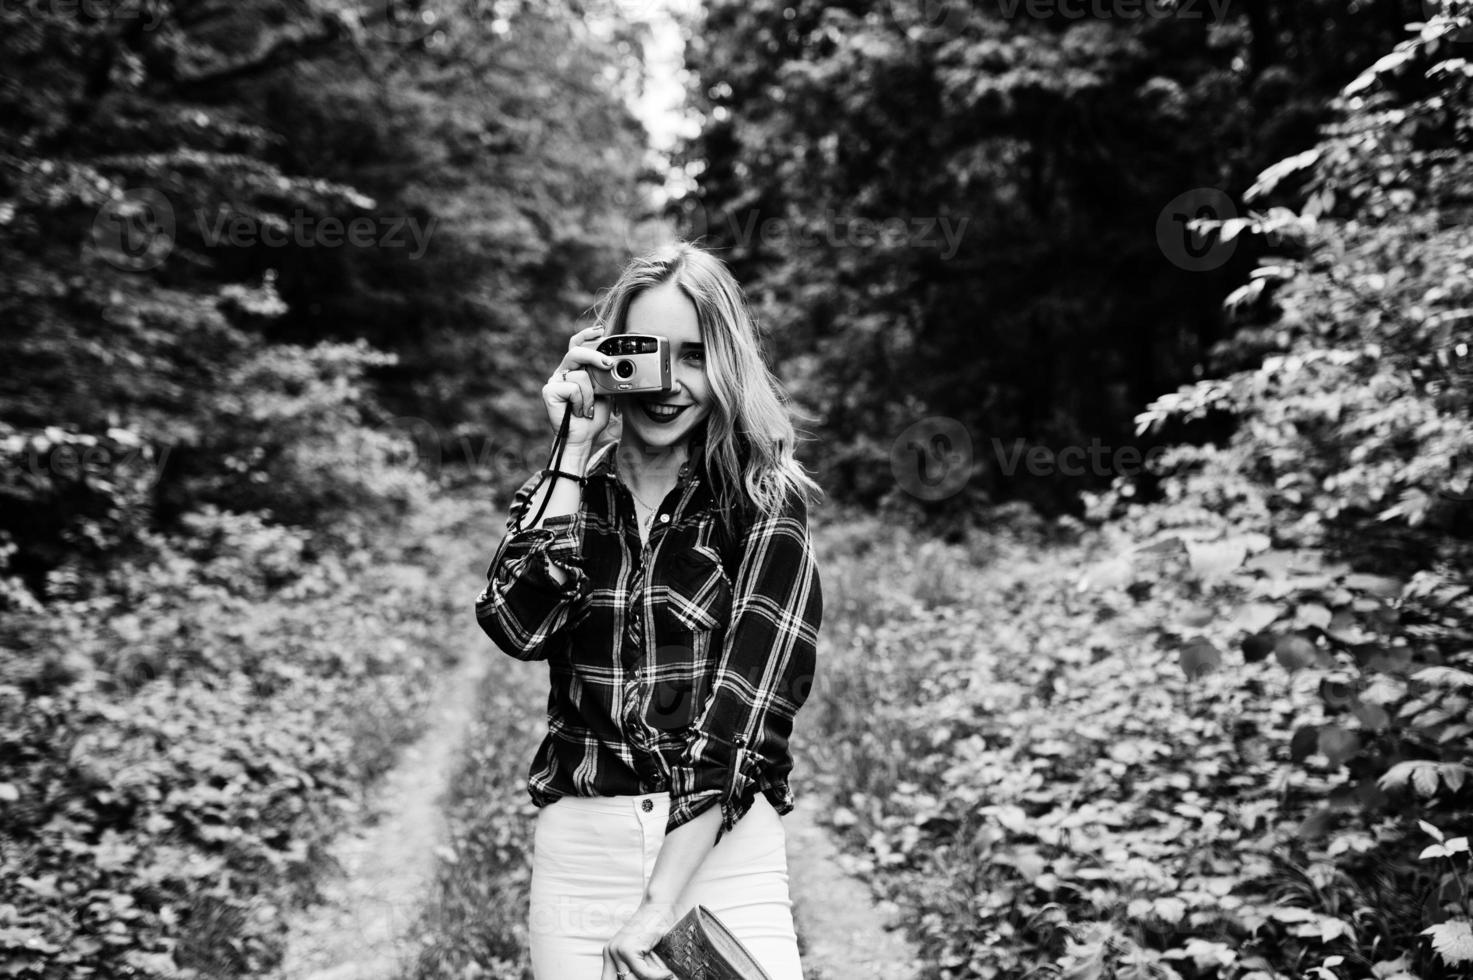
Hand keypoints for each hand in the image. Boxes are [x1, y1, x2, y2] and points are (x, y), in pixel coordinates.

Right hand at [544, 323, 616, 446]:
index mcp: (575, 368)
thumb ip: (606, 375)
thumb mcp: (605, 391)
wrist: (583, 437)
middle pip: (576, 351)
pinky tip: (578, 411)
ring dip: (591, 395)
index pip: (577, 344)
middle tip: (609, 364)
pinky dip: (582, 402)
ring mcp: (554, 381)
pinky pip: (573, 388)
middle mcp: (563, 372)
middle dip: (594, 356)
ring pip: (580, 375)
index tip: (601, 331)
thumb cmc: (593, 416)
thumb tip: (616, 362)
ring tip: (587, 408)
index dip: (587, 334)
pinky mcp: (549, 391)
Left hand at [600, 901, 676, 979]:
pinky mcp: (628, 950)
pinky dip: (658, 976)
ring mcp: (617, 951)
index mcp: (609, 954)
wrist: (659, 907)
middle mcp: (610, 952)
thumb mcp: (641, 953)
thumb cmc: (654, 929)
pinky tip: (667, 974)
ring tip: (665, 977)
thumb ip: (637, 968)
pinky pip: (644, 974)